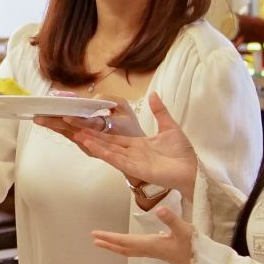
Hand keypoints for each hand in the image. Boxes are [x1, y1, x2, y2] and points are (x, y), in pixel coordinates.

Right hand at [48, 91, 198, 203]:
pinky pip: (115, 159)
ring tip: (75, 133)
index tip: (84, 122)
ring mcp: (131, 161)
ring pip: (106, 150)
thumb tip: (153, 93)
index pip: (113, 136)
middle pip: (105, 142)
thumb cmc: (183, 153)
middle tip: (71, 125)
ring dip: (91, 142)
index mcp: (137, 145)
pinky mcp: (135, 168)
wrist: (193, 170)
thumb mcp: (169, 127)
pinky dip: (102, 151)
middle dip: (89, 134)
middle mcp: (131, 153)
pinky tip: (91, 145)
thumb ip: (159, 111)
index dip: (99, 130)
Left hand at [90, 199, 196, 263]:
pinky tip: (134, 243)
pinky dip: (131, 247)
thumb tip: (159, 209)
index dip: (110, 237)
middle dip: (110, 244)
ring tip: (108, 243)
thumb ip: (172, 219)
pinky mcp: (163, 253)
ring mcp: (157, 253)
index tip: (95, 234)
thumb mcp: (184, 230)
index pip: (125, 241)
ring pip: (132, 251)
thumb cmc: (196, 248)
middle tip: (95, 240)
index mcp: (152, 245)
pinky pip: (140, 250)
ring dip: (118, 246)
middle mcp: (151, 250)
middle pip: (125, 249)